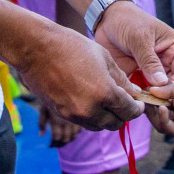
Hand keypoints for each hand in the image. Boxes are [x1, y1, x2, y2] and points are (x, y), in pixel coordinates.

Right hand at [11, 22, 141, 132]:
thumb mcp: (104, 57)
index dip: (137, 108)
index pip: (129, 112)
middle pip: (115, 124)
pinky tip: (90, 100)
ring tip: (107, 101)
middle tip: (124, 102)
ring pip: (99, 126)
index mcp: (104, 92)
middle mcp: (90, 109)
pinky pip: (83, 122)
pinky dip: (91, 116)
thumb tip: (134, 94)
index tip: (138, 103)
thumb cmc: (72, 47)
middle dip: (123, 115)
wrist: (36, 49)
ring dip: (106, 117)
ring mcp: (74, 114)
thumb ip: (121, 79)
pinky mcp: (61, 114)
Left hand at [38, 103, 80, 147]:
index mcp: (56, 120)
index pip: (57, 137)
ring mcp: (74, 119)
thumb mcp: (42, 109)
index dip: (54, 143)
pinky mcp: (80, 116)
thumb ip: (41, 123)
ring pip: (74, 135)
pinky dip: (75, 134)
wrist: (59, 86)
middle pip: (66, 138)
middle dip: (61, 143)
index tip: (50, 144)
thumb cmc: (48, 99)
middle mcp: (66, 120)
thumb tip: (41, 135)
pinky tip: (70, 133)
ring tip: (63, 140)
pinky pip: (79, 130)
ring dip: (68, 140)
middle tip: (57, 143)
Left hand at [92, 0, 173, 137]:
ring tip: (143, 107)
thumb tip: (161, 83)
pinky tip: (133, 105)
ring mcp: (153, 72)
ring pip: (160, 94)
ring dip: (153, 103)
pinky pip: (144, 94)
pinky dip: (140, 101)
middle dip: (166, 99)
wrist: (106, 20)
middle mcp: (168, 63)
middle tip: (154, 107)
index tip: (158, 92)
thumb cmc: (128, 20)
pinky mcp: (139, 78)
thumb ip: (150, 61)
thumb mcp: (140, 38)